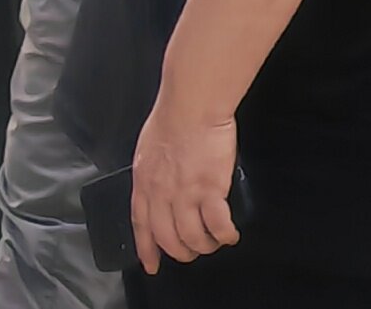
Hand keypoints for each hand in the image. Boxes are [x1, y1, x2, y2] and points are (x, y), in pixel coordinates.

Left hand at [132, 97, 240, 271]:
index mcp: (143, 181)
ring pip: (193, 238)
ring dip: (206, 245)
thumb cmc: (172, 119)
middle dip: (182, 252)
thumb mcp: (148, 150)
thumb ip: (153, 174)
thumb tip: (159, 188)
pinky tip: (230, 234)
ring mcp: (185, 193)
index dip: (146, 248)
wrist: (191, 106)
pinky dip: (225, 235)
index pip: (141, 223)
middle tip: (194, 251)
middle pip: (168, 238)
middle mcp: (161, 193)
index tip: (151, 265)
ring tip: (215, 241)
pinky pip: (218, 226)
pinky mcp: (210, 190)